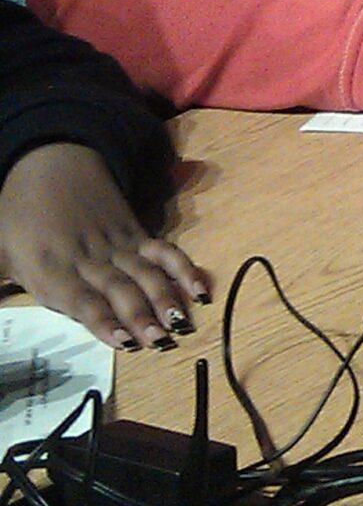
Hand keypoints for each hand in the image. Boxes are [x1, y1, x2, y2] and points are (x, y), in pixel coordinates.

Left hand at [0, 144, 214, 350]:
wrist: (51, 164)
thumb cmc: (20, 216)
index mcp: (51, 267)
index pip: (80, 299)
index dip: (103, 320)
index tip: (124, 341)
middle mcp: (88, 258)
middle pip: (119, 288)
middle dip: (141, 314)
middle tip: (160, 339)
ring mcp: (116, 244)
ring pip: (145, 272)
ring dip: (166, 297)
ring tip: (181, 321)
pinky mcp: (136, 232)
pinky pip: (163, 251)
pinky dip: (183, 268)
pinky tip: (200, 289)